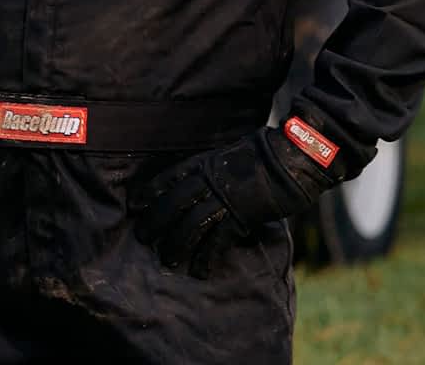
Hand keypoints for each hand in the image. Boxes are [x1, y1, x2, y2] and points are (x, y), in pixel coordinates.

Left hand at [134, 127, 331, 276]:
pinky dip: (206, 258)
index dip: (148, 192)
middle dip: (154, 222)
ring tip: (167, 259)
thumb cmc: (263, 155)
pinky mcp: (240, 218)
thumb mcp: (228, 154)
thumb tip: (200, 183)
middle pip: (171, 204)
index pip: (166, 178)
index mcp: (203, 163)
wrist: (290, 159)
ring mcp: (223, 199)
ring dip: (176, 244)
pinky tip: (199, 270)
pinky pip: (217, 241)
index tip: (134, 204)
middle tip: (143, 237)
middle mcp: (208, 180)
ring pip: (189, 225)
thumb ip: (212, 169)